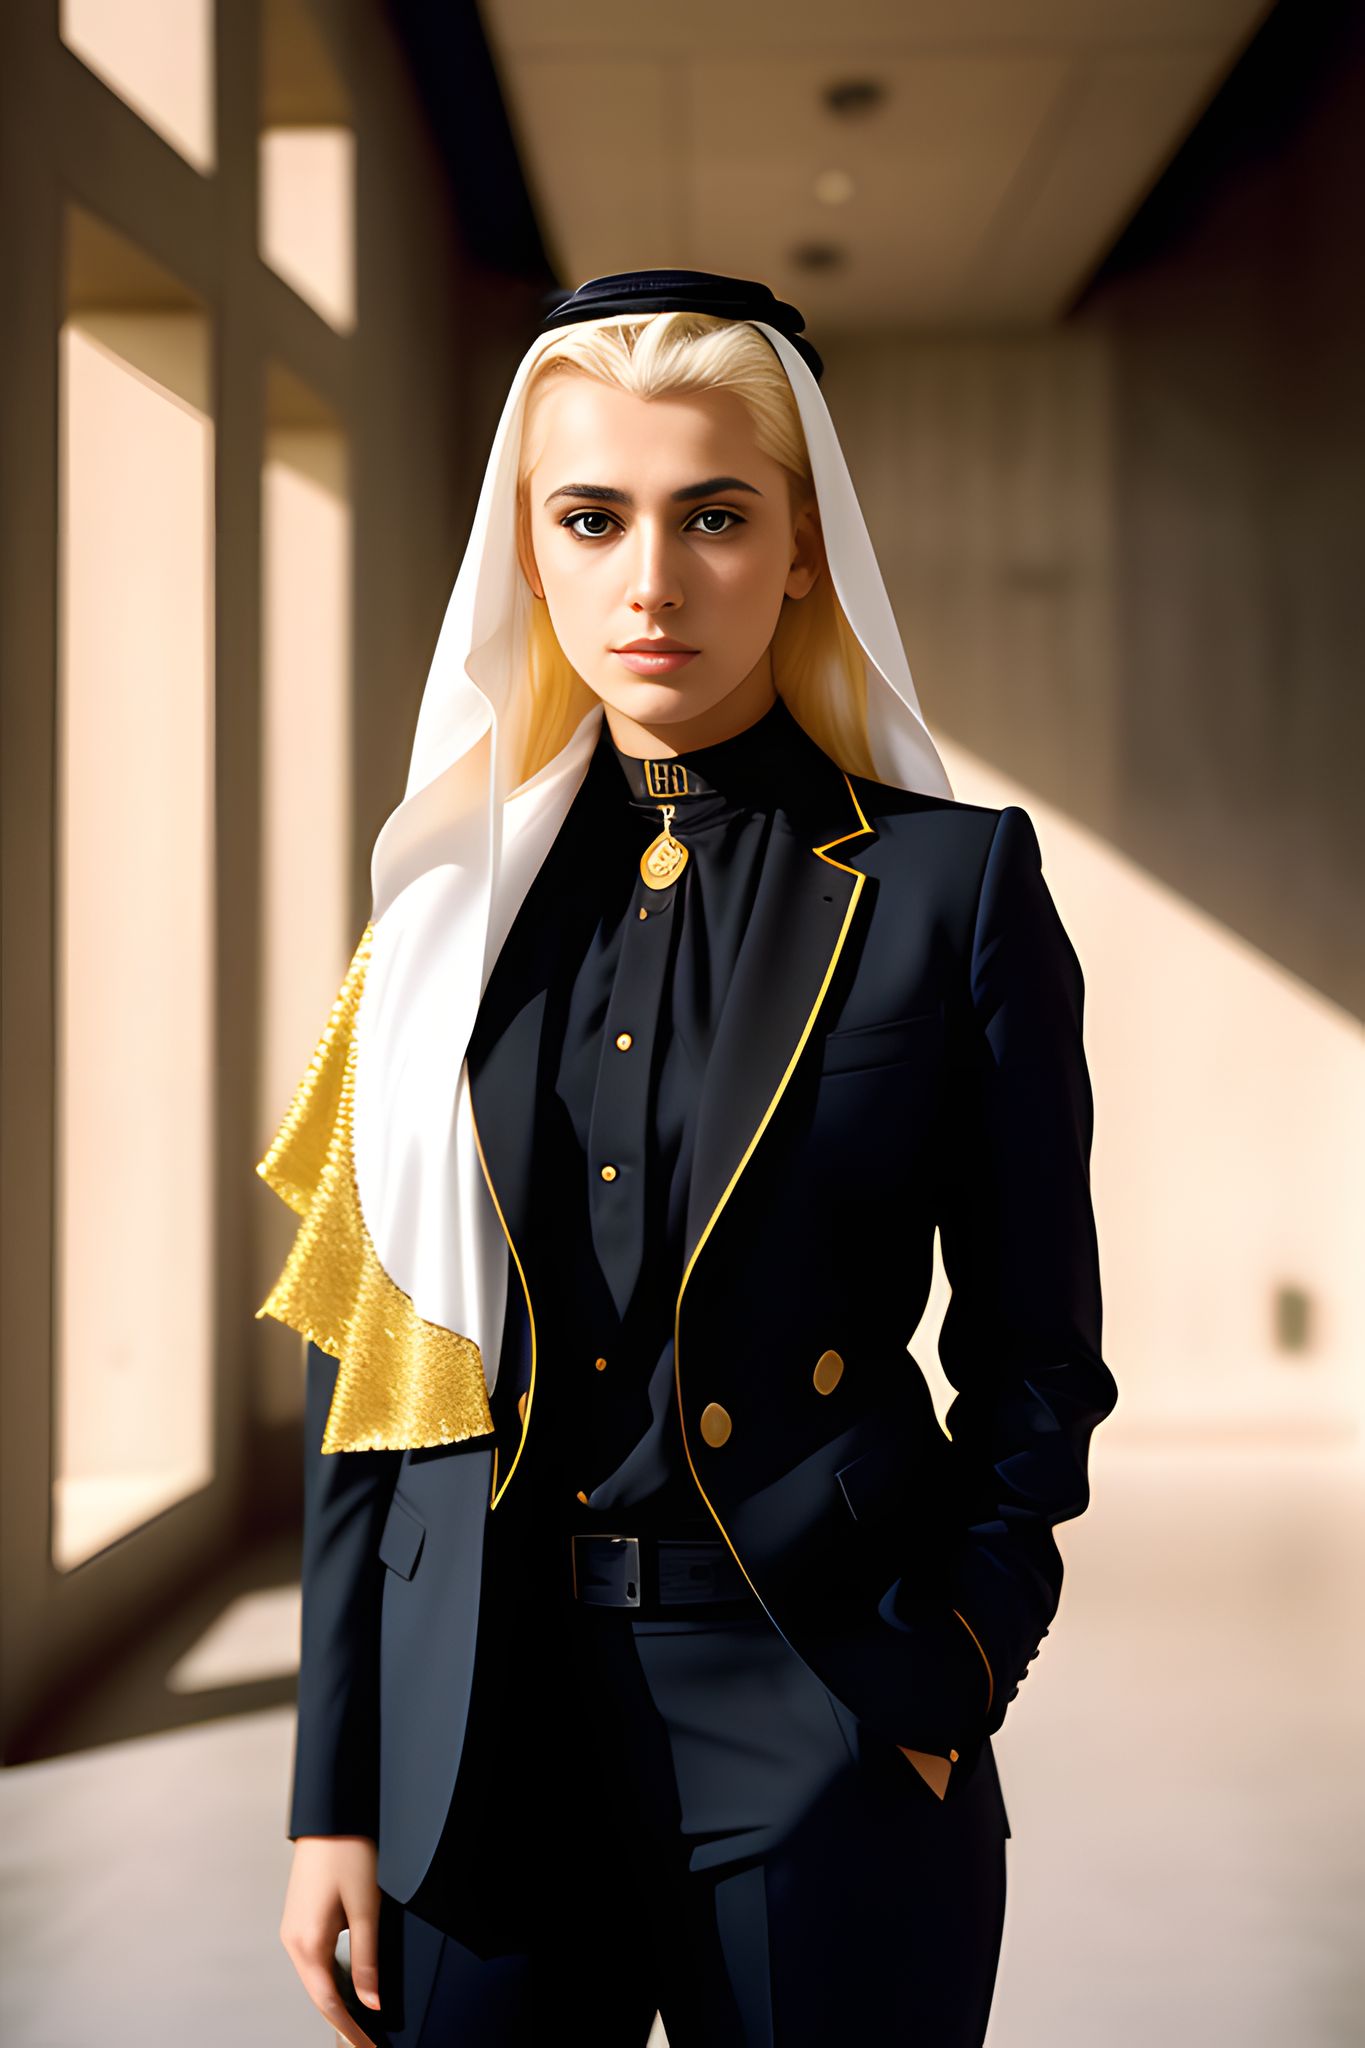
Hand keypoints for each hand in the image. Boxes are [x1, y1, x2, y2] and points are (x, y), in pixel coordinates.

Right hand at [280, 1835, 383, 2045]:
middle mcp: (293, 1939)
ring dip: (334, 2002)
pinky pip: (312, 1960)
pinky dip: (327, 1980)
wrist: (331, 1813)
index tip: (366, 2047)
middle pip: (318, 1994)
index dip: (349, 2030)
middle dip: (341, 2023)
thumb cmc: (348, 1850)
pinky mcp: (298, 1917)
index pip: (329, 2003)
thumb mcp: (367, 1907)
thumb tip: (370, 2001)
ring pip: (314, 1978)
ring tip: (357, 2022)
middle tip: (364, 2042)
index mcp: (308, 1941)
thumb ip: (367, 1959)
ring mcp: (293, 1928)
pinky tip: (343, 1986)